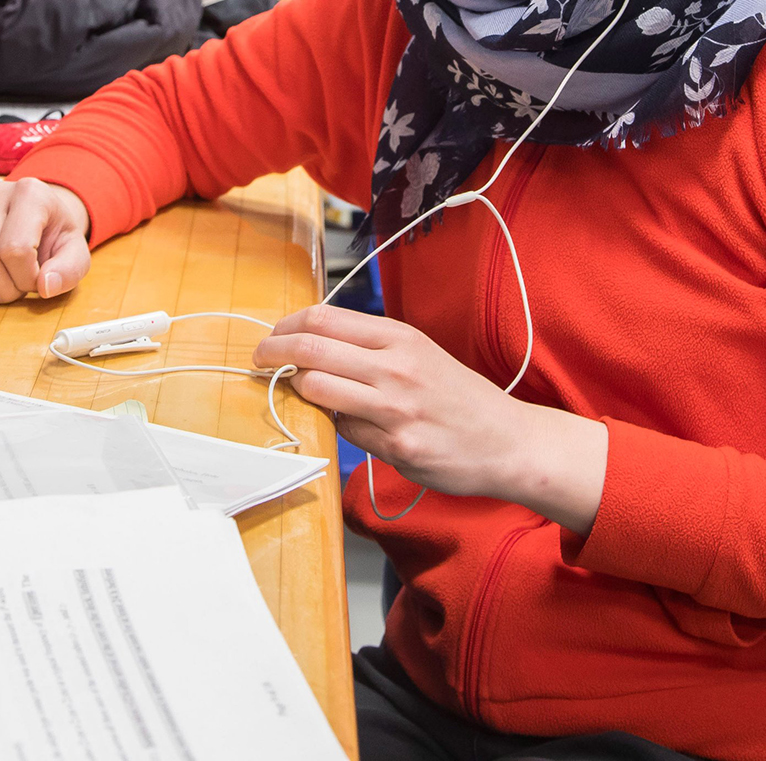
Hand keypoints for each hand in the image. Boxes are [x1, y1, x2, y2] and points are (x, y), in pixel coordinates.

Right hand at [0, 178, 90, 302]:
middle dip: (1, 288)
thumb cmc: (53, 235)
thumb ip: (69, 269)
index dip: (26, 278)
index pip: (15, 249)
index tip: (37, 280)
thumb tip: (46, 286)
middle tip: (17, 287)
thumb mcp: (74, 251)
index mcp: (30, 193)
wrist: (35, 218)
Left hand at [251, 305, 607, 529]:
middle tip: (258, 360)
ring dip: (298, 392)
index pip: (323, 318)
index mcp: (400, 337)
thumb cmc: (458, 397)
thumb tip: (313, 344)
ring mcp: (396, 408)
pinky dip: (336, 427)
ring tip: (298, 393)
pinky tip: (349, 425)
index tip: (272, 336)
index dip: (286, 326)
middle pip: (311, 349)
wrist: (508, 441)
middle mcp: (396, 367)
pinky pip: (344, 432)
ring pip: (318, 390)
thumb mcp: (419, 355)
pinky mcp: (398, 446)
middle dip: (272, 353)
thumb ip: (370, 349)